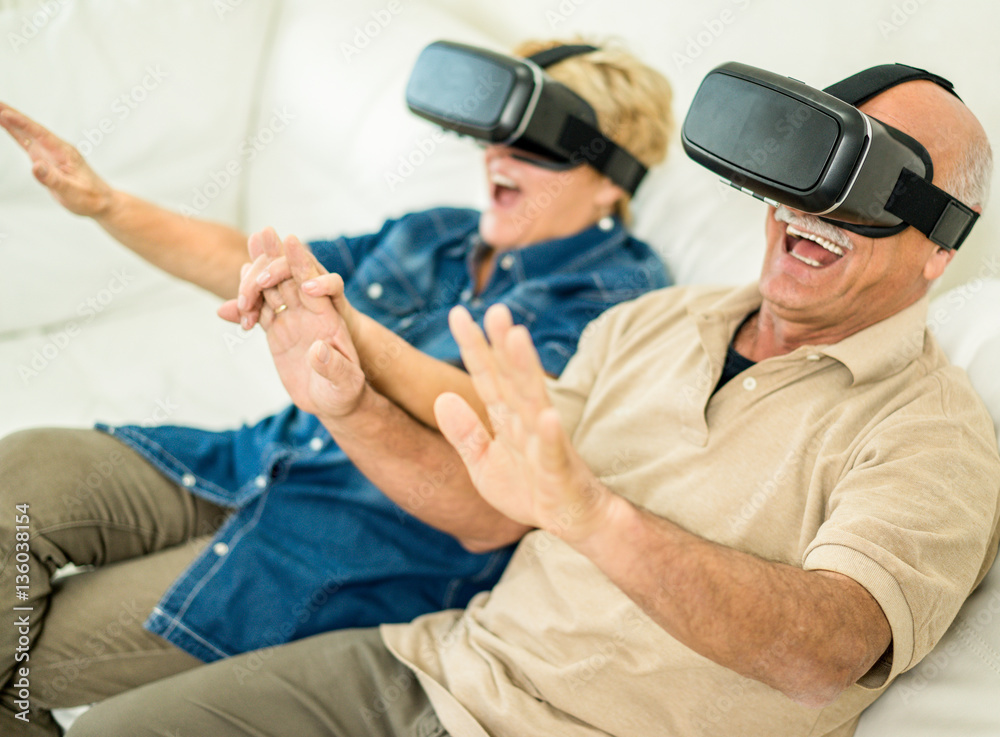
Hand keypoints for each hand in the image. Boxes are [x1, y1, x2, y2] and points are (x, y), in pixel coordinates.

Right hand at [0, 102, 113, 215]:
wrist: (102, 202)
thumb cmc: (90, 198)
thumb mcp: (72, 192)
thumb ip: (54, 180)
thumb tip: (36, 166)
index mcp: (64, 153)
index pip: (39, 134)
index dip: (21, 123)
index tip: (4, 112)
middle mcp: (56, 149)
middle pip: (30, 128)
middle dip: (11, 114)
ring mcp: (50, 153)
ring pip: (27, 133)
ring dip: (10, 121)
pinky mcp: (46, 160)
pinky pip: (28, 143)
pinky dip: (15, 133)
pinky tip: (5, 124)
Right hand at [221, 229, 365, 417]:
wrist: (332, 401)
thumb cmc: (344, 391)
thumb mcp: (344, 382)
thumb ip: (334, 366)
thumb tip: (318, 349)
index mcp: (328, 318)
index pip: (314, 283)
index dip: (302, 262)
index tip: (291, 240)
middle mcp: (309, 313)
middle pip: (288, 278)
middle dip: (273, 259)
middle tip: (257, 243)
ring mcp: (291, 320)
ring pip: (270, 290)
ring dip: (254, 278)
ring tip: (241, 271)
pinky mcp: (277, 332)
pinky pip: (258, 313)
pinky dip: (243, 310)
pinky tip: (228, 311)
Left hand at [434, 304, 614, 543]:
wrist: (572, 521)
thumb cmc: (530, 489)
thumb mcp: (483, 464)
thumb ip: (464, 432)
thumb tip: (440, 396)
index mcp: (506, 418)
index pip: (487, 376)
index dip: (473, 346)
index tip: (458, 314)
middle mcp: (526, 421)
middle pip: (512, 378)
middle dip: (503, 345)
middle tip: (495, 309)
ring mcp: (545, 442)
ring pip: (533, 402)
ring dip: (526, 371)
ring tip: (517, 338)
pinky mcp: (559, 470)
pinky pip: (553, 451)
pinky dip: (551, 435)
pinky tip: (548, 416)